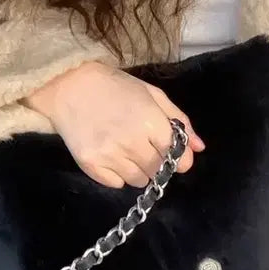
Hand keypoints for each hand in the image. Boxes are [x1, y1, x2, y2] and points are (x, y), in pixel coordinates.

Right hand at [24, 61, 205, 187]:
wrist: (69, 86)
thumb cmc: (115, 87)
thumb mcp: (152, 95)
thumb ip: (179, 121)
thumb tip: (199, 148)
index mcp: (151, 122)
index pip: (178, 159)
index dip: (178, 158)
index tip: (169, 152)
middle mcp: (132, 142)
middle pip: (158, 172)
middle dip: (156, 163)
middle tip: (143, 146)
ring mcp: (110, 155)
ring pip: (138, 181)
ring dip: (137, 169)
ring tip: (125, 149)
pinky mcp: (91, 165)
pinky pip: (116, 184)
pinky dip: (117, 174)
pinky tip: (110, 154)